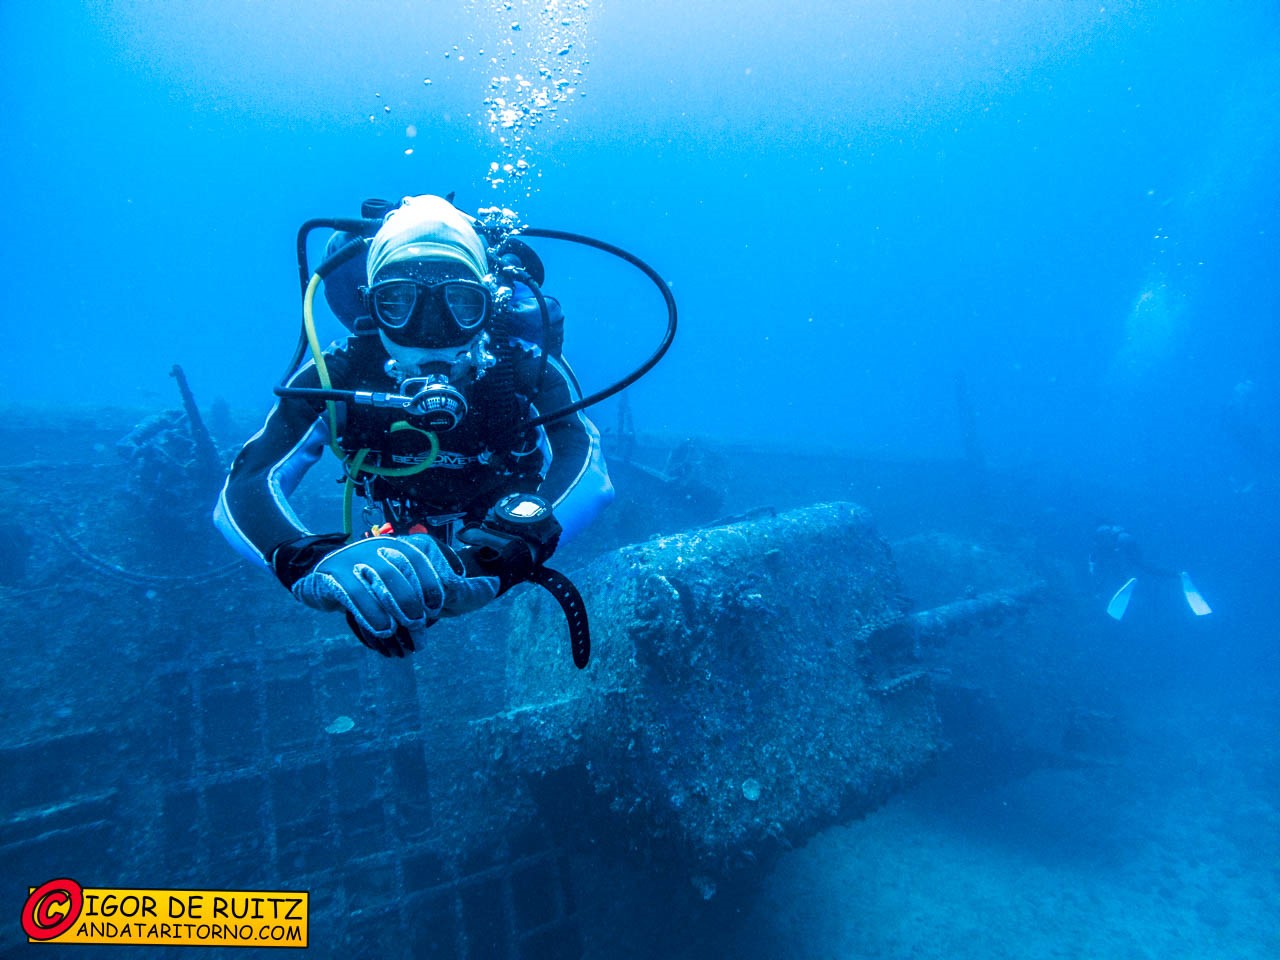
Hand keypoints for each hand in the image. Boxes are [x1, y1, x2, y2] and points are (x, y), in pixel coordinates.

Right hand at [291, 535, 497, 656]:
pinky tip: (383, 630)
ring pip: (379, 579)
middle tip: (420, 622)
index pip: (424, 558)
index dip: (432, 584)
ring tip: (403, 627)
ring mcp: (357, 558)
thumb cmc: (387, 586)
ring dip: (394, 605)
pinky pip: (354, 593)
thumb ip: (458, 588)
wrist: (327, 577)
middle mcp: (383, 546)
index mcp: (410, 545)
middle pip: (402, 567)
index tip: (437, 608)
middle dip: (413, 597)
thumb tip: (494, 585)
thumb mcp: (425, 584)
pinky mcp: (334, 575)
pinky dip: (370, 612)